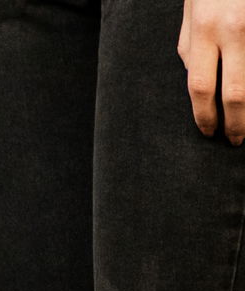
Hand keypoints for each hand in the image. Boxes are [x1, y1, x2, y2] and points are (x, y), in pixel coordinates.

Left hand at [181, 0, 244, 143]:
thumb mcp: (192, 13)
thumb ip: (192, 46)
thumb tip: (194, 81)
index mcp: (203, 31)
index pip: (199, 86)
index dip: (204, 115)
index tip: (209, 131)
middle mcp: (232, 32)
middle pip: (233, 93)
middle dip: (235, 122)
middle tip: (235, 140)